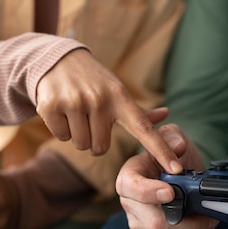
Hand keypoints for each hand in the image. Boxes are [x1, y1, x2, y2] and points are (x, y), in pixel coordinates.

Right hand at [36, 49, 181, 173]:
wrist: (58, 59)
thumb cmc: (94, 82)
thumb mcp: (117, 91)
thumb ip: (139, 111)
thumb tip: (165, 115)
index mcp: (120, 98)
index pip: (145, 129)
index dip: (161, 150)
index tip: (176, 170)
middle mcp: (99, 99)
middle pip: (100, 148)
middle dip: (94, 140)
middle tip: (89, 119)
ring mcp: (75, 102)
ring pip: (80, 144)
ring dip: (77, 135)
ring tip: (75, 112)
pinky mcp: (51, 106)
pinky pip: (61, 137)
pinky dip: (60, 129)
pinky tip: (61, 110)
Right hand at [115, 124, 218, 228]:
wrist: (175, 174)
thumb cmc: (170, 155)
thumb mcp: (172, 137)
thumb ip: (173, 138)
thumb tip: (177, 147)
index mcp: (129, 176)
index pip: (131, 188)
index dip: (149, 192)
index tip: (172, 192)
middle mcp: (129, 202)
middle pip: (154, 222)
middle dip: (187, 222)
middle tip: (208, 214)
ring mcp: (138, 223)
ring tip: (211, 219)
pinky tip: (203, 227)